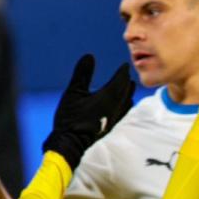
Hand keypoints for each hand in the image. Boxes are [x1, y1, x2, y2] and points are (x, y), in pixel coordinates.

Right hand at [42, 55, 133, 170]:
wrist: (71, 142)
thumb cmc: (70, 117)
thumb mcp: (73, 92)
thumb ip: (82, 74)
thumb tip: (89, 56)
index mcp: (109, 96)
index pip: (120, 80)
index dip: (123, 71)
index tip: (125, 65)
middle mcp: (116, 107)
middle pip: (126, 90)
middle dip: (127, 81)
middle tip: (127, 74)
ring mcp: (115, 118)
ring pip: (127, 102)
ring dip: (128, 92)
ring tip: (128, 87)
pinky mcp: (112, 126)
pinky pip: (124, 111)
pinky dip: (125, 103)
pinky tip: (122, 105)